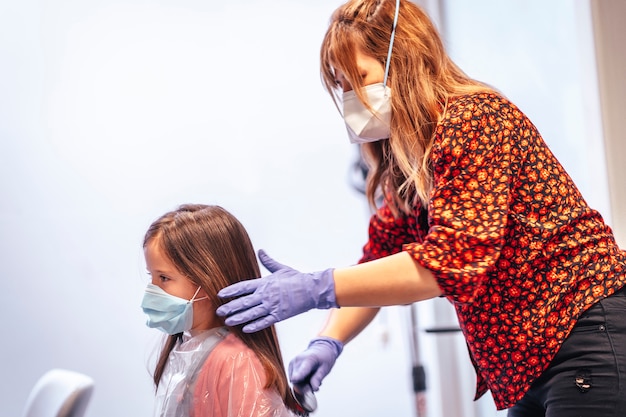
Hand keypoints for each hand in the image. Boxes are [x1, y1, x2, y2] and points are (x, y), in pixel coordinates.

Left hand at [216, 250, 337, 332]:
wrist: (311, 289)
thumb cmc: (297, 278)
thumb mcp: (281, 268)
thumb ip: (268, 261)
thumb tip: (261, 251)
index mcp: (265, 283)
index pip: (243, 287)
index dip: (231, 291)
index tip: (220, 295)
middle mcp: (266, 295)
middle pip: (243, 302)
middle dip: (230, 307)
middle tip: (219, 312)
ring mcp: (272, 306)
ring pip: (251, 313)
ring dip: (238, 318)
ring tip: (228, 321)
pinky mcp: (279, 315)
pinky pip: (264, 322)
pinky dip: (254, 326)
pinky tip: (245, 329)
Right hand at [289, 337, 343, 390]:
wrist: (320, 349)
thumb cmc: (324, 358)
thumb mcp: (325, 369)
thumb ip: (318, 378)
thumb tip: (314, 389)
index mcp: (309, 359)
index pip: (302, 370)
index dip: (298, 376)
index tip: (294, 380)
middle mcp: (298, 360)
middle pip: (296, 379)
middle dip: (304, 387)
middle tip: (314, 385)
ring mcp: (292, 362)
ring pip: (293, 380)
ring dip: (302, 383)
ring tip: (311, 377)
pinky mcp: (290, 365)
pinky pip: (293, 378)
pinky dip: (300, 380)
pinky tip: (307, 376)